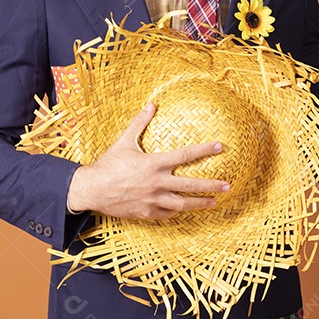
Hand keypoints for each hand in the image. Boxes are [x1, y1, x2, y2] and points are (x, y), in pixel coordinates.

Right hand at [66, 103, 229, 218]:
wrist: (91, 189)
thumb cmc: (108, 164)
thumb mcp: (124, 141)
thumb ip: (139, 123)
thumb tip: (151, 105)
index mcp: (154, 164)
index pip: (185, 155)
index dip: (204, 150)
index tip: (220, 146)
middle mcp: (157, 183)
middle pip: (191, 185)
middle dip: (211, 185)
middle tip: (227, 185)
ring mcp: (153, 200)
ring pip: (183, 204)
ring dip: (200, 203)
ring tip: (214, 202)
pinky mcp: (147, 213)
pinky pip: (167, 214)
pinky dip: (177, 211)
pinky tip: (185, 209)